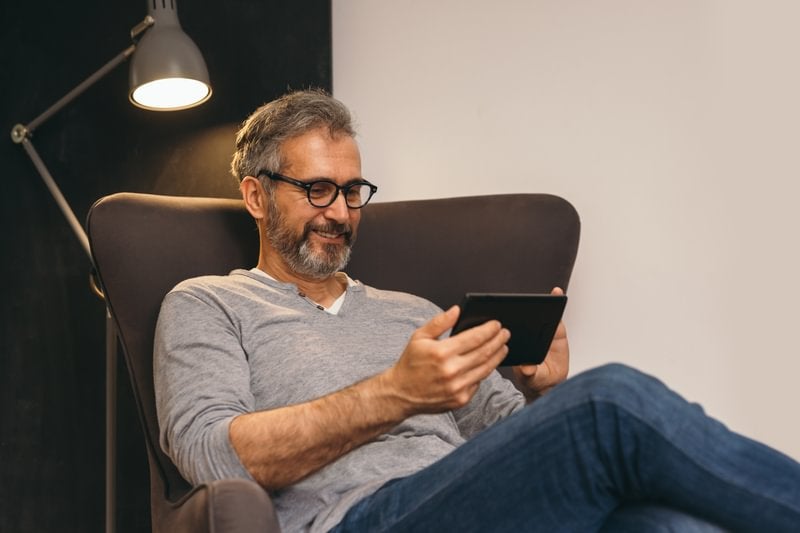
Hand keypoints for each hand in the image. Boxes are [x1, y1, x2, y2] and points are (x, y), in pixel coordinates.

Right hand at [384, 305, 509, 413]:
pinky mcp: (460, 400)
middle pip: (484, 353)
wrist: (401, 394)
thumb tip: (458, 310)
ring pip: (486, 369)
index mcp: (441, 353)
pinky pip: (478, 383)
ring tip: (503, 347)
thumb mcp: (419, 337)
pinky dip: (485, 372)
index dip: (489, 330)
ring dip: (498, 356)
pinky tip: (488, 363)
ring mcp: (457, 387)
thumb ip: (440, 322)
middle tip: (505, 333)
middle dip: (498, 341)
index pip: (474, 338)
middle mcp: (451, 371)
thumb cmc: (410, 363)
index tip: (497, 324)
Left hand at [513, 287, 569, 399]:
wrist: (550, 381)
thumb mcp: (531, 378)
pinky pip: (556, 315)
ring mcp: (541, 331)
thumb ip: (529, 373)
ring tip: (549, 295)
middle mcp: (527, 334)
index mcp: (518, 343)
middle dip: (527, 306)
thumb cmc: (534, 377)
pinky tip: (556, 294)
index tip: (508, 307)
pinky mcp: (556, 331)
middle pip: (525, 317)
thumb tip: (527, 368)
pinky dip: (555, 303)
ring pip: (540, 313)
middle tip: (531, 299)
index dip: (509, 317)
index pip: (511, 327)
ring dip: (544, 301)